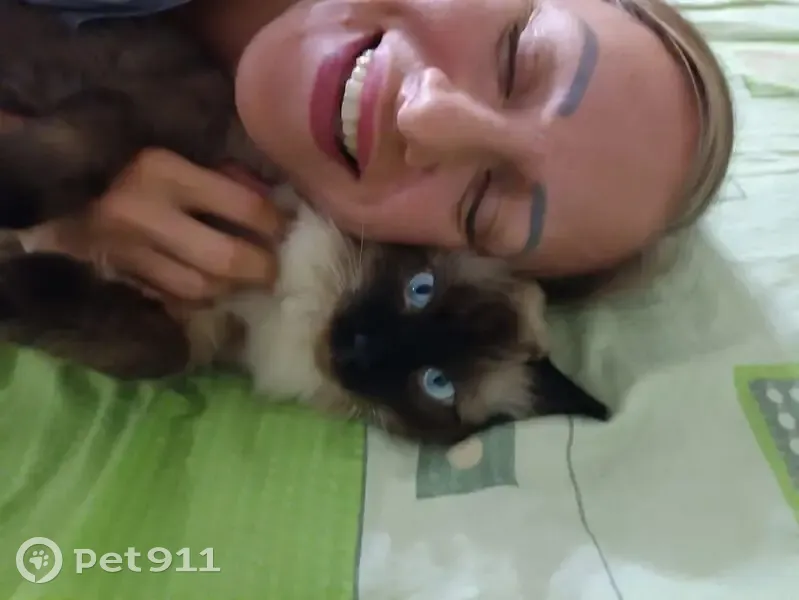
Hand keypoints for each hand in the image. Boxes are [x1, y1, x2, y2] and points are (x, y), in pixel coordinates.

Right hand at [19, 148, 286, 302]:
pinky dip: (199, 298)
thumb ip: (219, 177)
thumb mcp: (170, 153)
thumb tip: (271, 207)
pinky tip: (212, 290)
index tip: (287, 229)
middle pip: (224, 260)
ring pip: (200, 289)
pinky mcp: (117, 276)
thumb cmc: (120, 160)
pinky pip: (172, 299)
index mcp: (164, 171)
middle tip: (275, 270)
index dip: (276, 224)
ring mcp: (129, 252)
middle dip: (261, 269)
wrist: (48, 185)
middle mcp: (147, 215)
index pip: (243, 206)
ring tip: (246, 280)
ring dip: (232, 289)